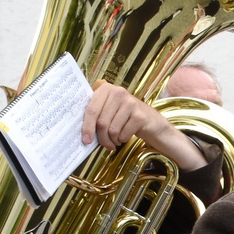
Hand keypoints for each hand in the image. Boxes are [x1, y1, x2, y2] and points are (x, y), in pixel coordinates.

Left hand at [81, 85, 207, 169]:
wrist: (151, 121)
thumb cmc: (124, 117)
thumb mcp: (109, 110)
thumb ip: (96, 114)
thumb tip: (82, 133)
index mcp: (106, 89)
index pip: (91, 109)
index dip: (87, 127)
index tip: (86, 140)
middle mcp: (118, 92)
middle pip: (101, 122)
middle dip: (102, 138)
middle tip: (105, 145)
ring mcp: (130, 102)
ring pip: (112, 129)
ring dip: (112, 140)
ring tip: (116, 140)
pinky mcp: (140, 114)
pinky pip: (123, 133)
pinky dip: (122, 139)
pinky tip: (124, 137)